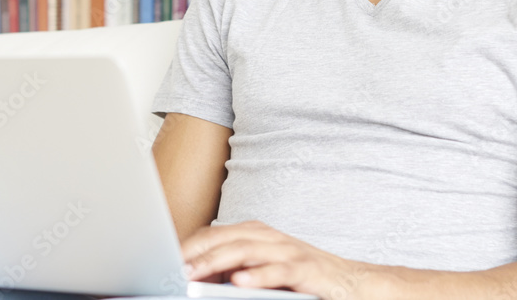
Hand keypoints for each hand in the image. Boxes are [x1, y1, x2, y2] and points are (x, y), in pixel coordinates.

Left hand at [181, 220, 380, 299]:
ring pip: (247, 250)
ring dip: (217, 261)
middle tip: (171, 267)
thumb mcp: (263, 271)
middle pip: (226, 238)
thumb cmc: (302, 278)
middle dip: (196, 252)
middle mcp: (270, 237)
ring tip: (192, 274)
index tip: (164, 259)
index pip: (216, 233)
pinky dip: (258, 276)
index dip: (189, 244)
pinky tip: (239, 283)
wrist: (352, 283)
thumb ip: (234, 269)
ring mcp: (289, 251)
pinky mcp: (307, 270)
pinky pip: (279, 271)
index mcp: (257, 234)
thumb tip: (197, 275)